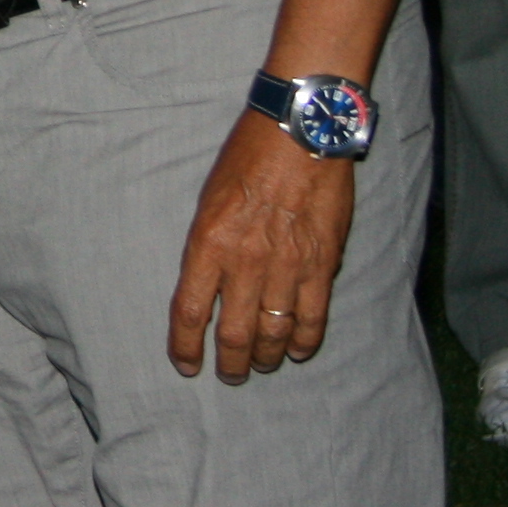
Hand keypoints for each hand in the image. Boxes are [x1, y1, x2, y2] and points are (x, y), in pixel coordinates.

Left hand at [166, 109, 356, 382]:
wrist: (300, 133)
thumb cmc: (248, 158)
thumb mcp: (209, 199)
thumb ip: (209, 246)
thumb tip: (209, 286)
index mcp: (208, 243)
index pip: (189, 312)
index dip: (185, 347)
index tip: (186, 365)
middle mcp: (245, 262)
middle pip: (233, 334)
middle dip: (230, 363)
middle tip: (230, 374)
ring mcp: (287, 267)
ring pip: (273, 334)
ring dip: (265, 357)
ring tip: (260, 364)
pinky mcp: (322, 265)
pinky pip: (313, 319)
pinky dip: (304, 341)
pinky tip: (296, 350)